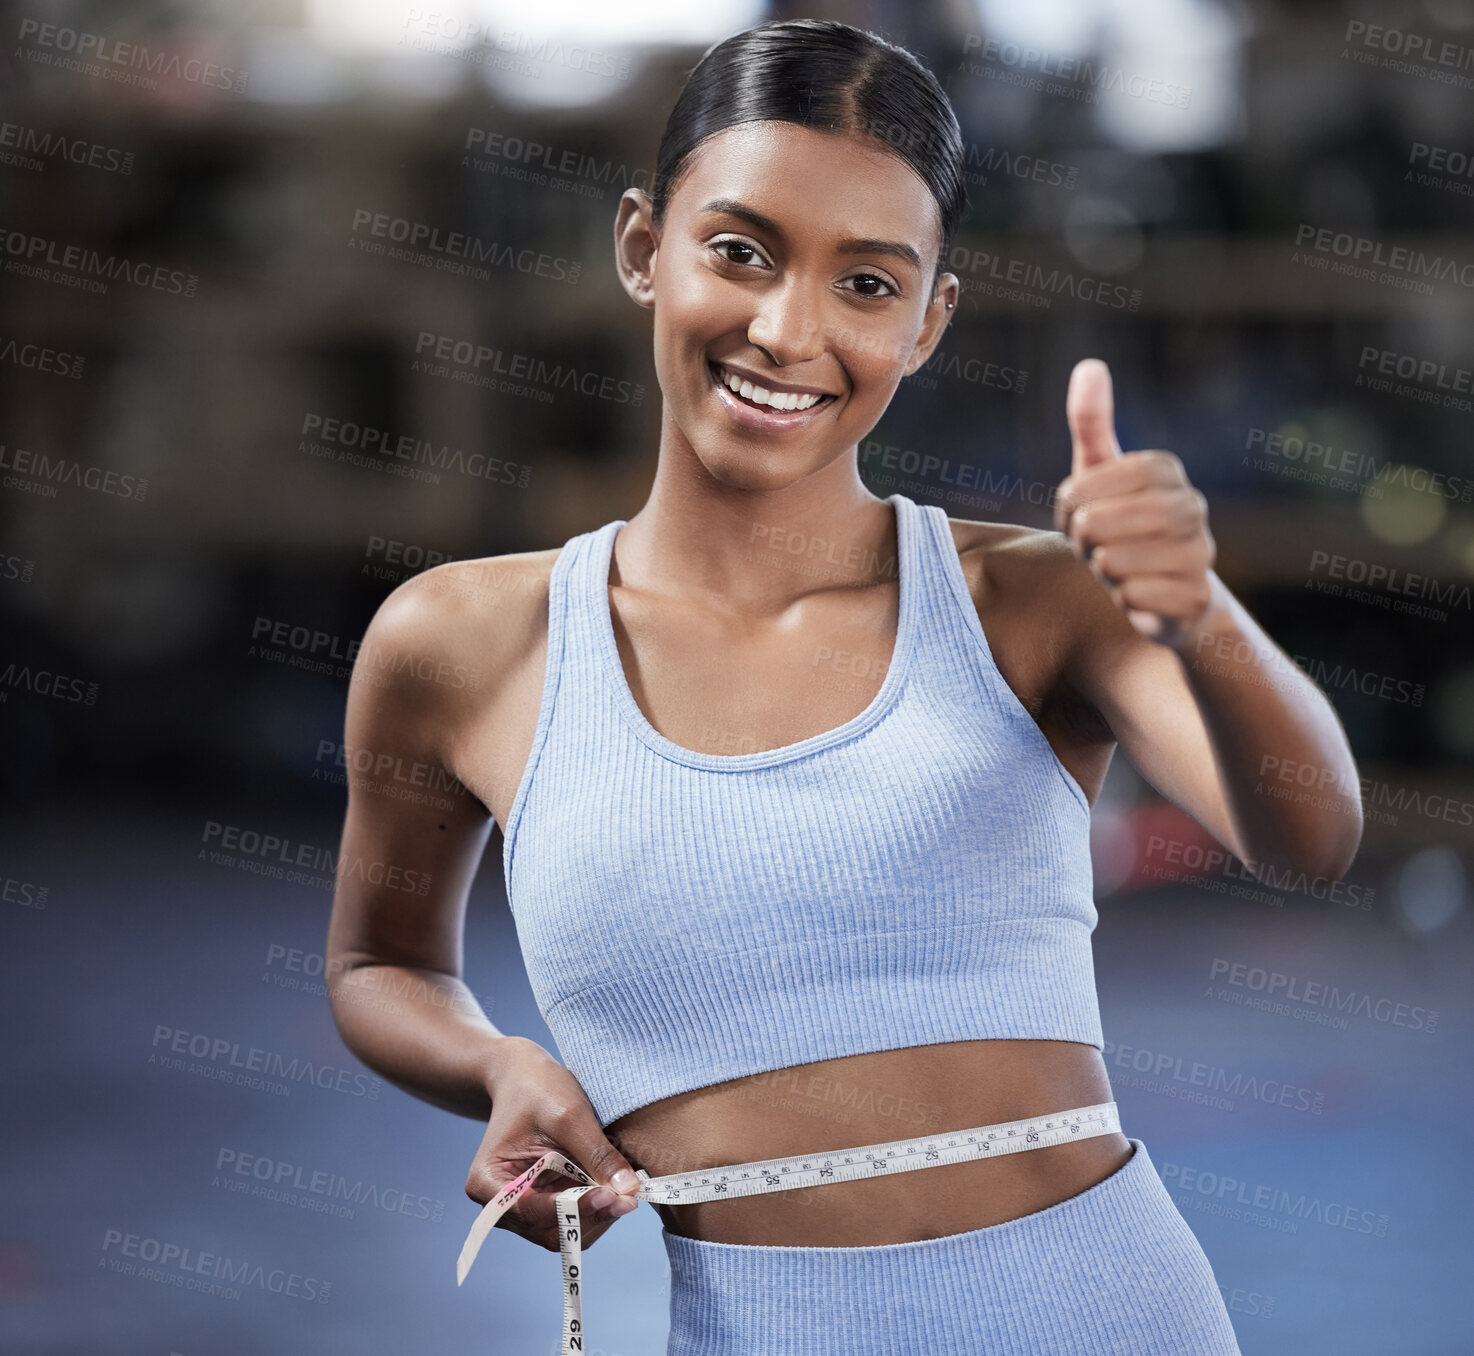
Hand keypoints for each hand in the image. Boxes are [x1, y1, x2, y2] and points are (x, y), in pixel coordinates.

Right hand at [466, 1038, 641, 1251]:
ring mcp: (523, 1206)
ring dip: (596, 1216)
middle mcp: (499, 1205)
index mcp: (487, 1182)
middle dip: (589, 1216)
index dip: (573, 1209)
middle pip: (549, 1231)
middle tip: (628, 1199)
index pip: (532, 1212)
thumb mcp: (569, 1115)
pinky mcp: (544, 1201)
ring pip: (564, 1231)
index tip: (611, 1196)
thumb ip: (597, 1155)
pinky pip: (572, 1218)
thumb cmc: (537, 1088)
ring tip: (625, 1193)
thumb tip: (628, 1190)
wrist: (525, 1075)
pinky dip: (595, 1209)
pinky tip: (614, 1189)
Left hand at [1053, 358, 1216, 649]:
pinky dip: (1123, 601)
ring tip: (1114, 568)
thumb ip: (1091, 423)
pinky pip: (1134, 598)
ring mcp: (1201, 552)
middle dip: (1083, 540)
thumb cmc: (1121, 527)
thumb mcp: (1098, 474)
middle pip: (1101, 523)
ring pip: (1115, 562)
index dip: (1076, 502)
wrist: (1166, 596)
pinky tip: (1135, 595)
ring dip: (1101, 571)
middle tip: (1092, 545)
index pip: (1089, 483)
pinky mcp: (1196, 597)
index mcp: (1166, 470)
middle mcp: (1192, 506)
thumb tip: (1090, 365)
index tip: (1078, 512)